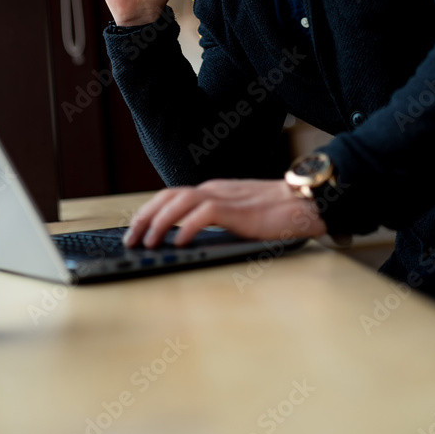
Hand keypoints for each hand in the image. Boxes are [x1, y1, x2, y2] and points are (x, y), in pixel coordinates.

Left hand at [123, 179, 327, 247]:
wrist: (304, 201)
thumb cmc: (275, 212)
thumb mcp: (237, 214)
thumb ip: (217, 218)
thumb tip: (191, 236)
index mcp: (212, 190)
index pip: (171, 195)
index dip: (150, 210)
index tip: (136, 229)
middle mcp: (213, 190)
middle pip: (168, 196)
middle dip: (145, 216)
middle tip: (131, 239)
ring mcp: (224, 197)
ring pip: (180, 202)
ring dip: (159, 222)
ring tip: (147, 242)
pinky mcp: (236, 210)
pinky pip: (204, 214)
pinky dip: (187, 227)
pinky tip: (178, 243)